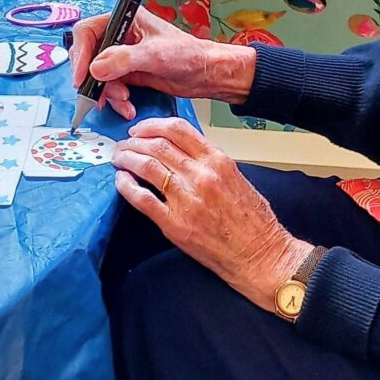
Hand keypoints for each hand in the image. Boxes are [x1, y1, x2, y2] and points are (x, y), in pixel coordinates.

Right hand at [69, 7, 256, 119]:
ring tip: (124, 101)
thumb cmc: (189, 55)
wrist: (206, 74)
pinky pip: (110, 87)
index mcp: (127, 19)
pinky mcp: (129, 73)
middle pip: (90, 56)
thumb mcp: (155, 55)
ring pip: (98, 75)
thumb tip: (95, 68)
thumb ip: (123, 60)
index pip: (88, 31)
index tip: (82, 76)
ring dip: (107, 92)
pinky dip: (115, 99)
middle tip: (98, 95)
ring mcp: (124, 56)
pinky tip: (127, 106)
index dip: (80, 53)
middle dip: (94, 79)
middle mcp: (122, 35)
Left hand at [112, 117, 313, 310]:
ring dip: (127, 159)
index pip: (178, 129)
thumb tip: (180, 152)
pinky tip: (121, 181)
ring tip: (119, 159)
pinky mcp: (175, 224)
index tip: (140, 130)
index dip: (152, 125)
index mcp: (218, 160)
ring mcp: (187, 199)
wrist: (260, 253)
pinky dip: (127, 187)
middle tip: (123, 145)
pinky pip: (142, 199)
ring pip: (147, 167)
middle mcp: (202, 175)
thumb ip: (209, 162)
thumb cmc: (252, 220)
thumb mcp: (236, 176)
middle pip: (157, 145)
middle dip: (133, 142)